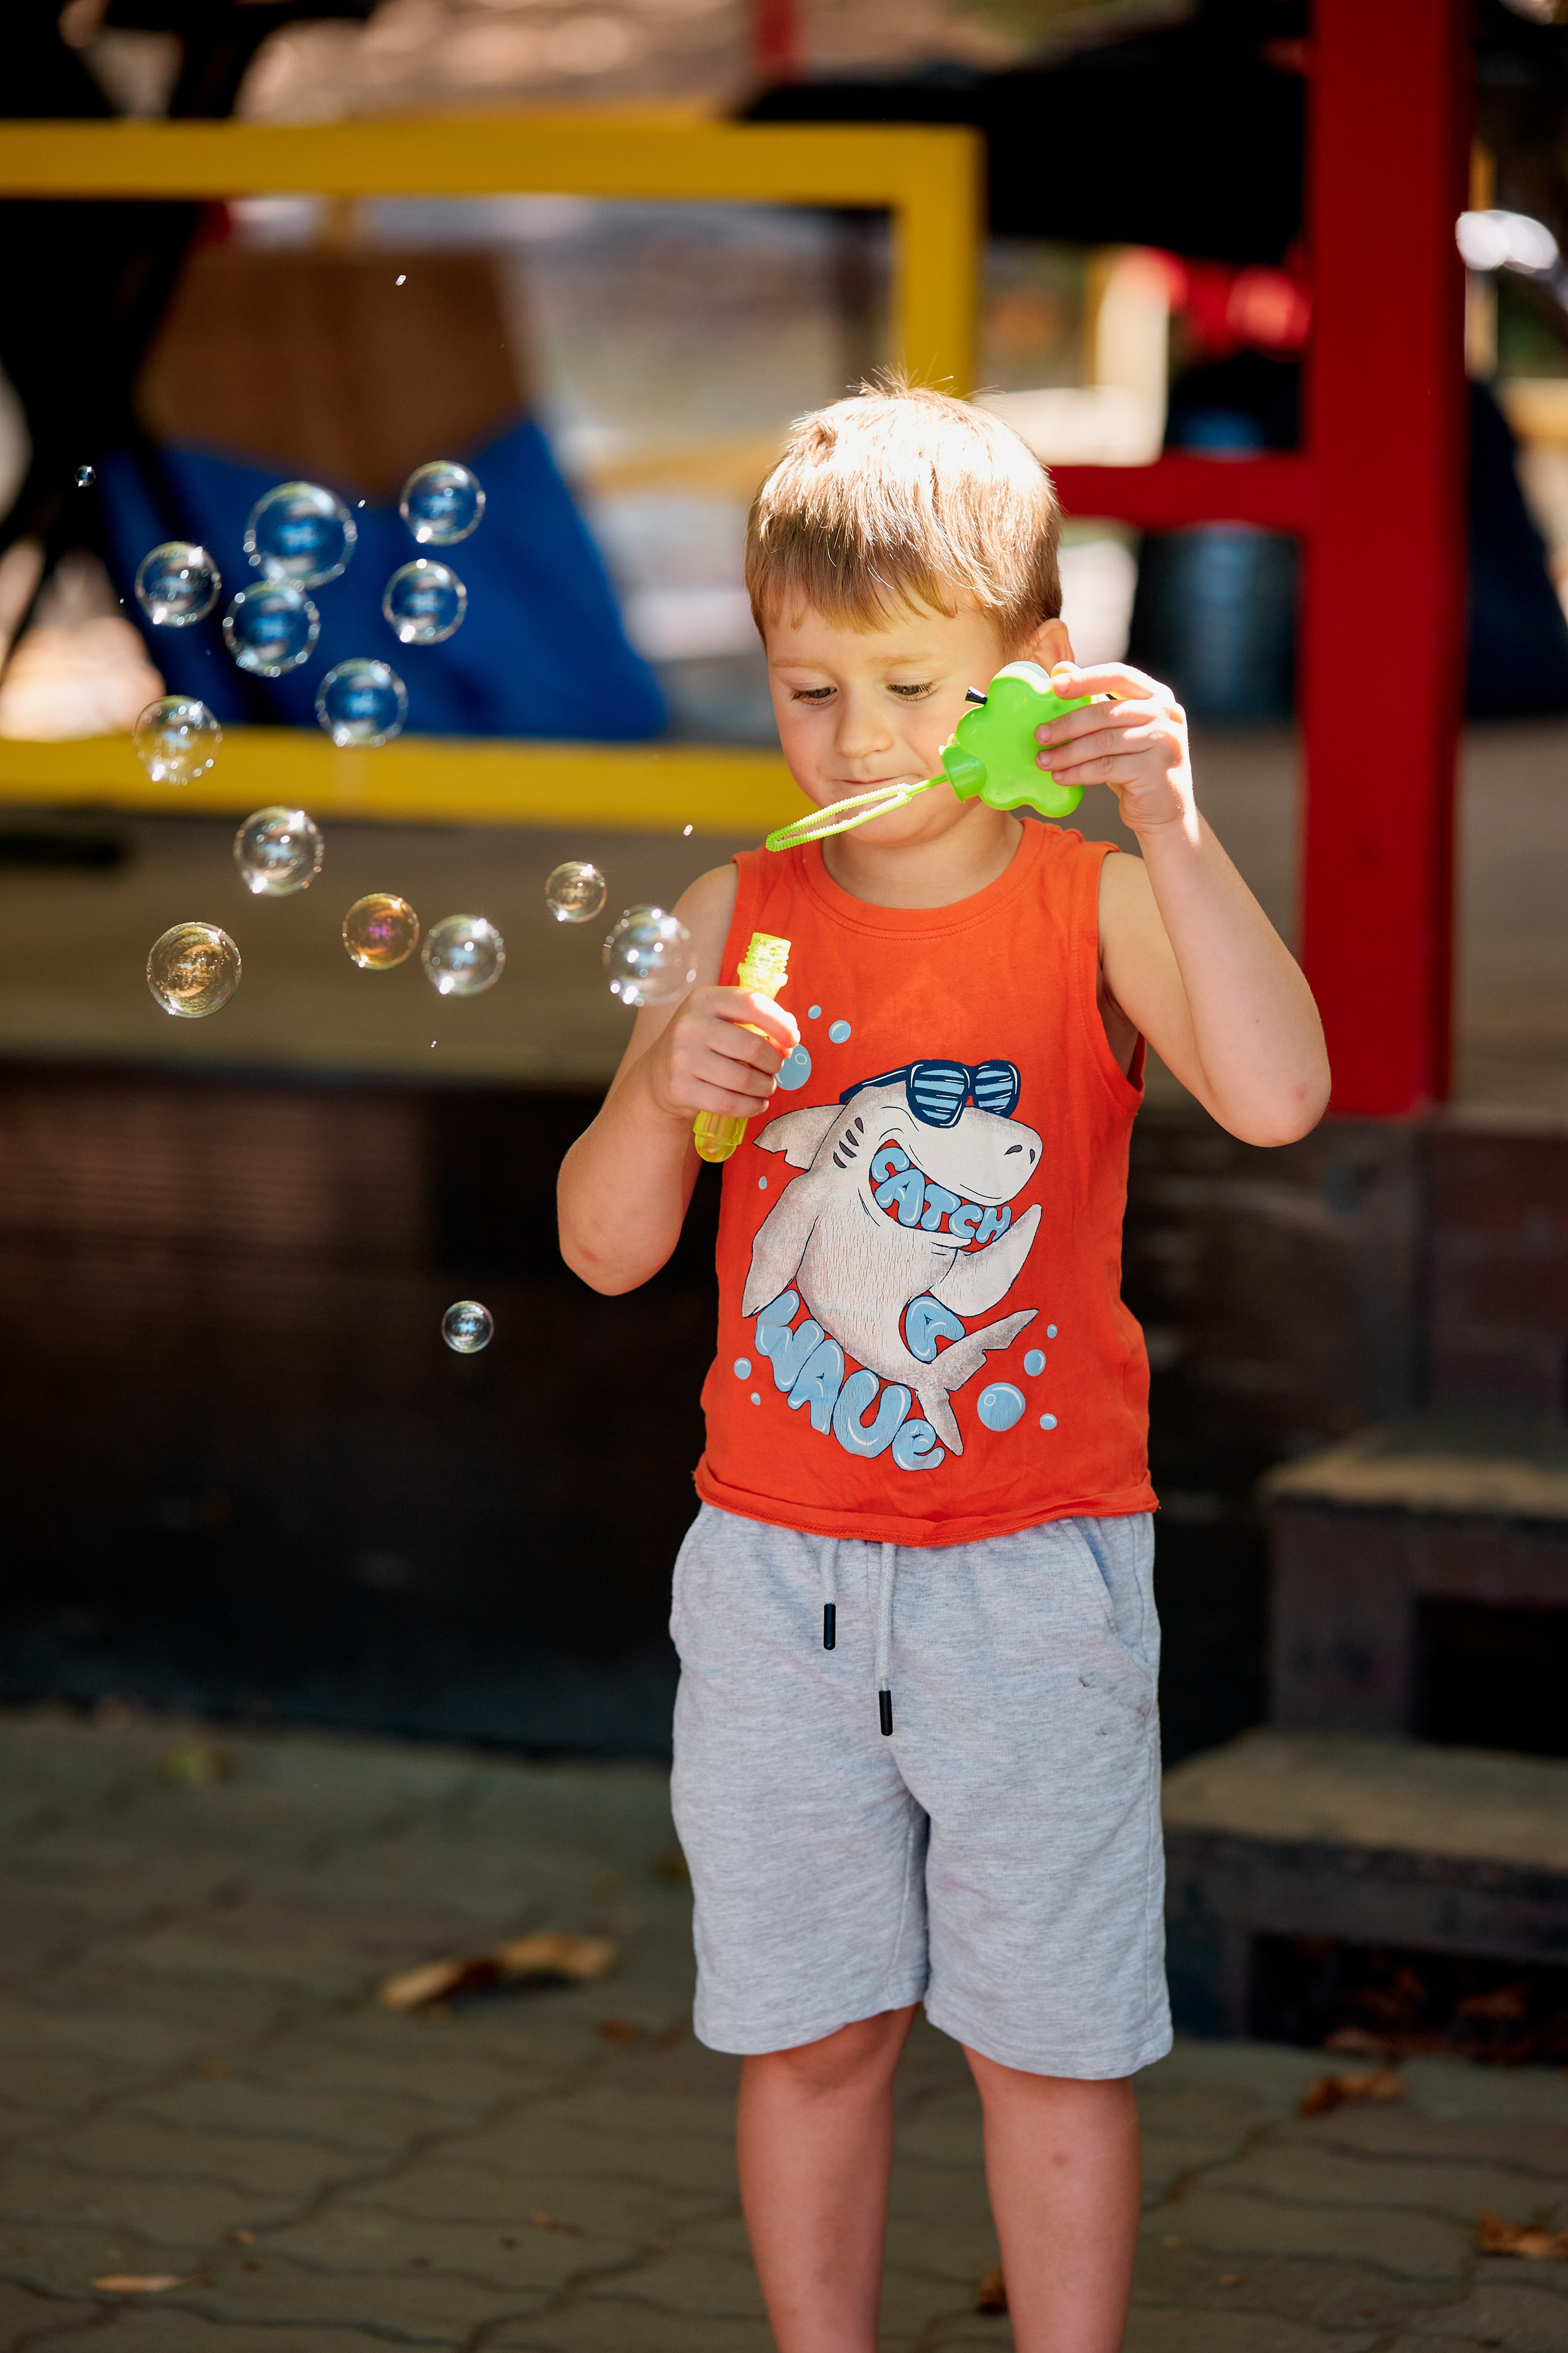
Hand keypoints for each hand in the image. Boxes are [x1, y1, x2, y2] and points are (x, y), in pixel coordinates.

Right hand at [640, 987, 800, 1124]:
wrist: (657, 1075)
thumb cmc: (701, 1043)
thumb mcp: (719, 1019)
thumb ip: (754, 1019)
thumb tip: (790, 1035)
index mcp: (704, 1000)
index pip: (752, 1004)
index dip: (780, 1023)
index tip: (792, 1040)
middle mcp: (690, 1025)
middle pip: (753, 1046)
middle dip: (774, 1062)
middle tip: (775, 1068)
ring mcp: (682, 1058)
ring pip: (744, 1079)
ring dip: (765, 1087)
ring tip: (766, 1086)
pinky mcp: (680, 1089)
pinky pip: (730, 1103)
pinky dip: (752, 1106)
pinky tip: (757, 1103)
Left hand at [1035, 661, 1194, 838]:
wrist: (1165, 810)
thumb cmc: (1136, 766)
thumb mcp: (1119, 731)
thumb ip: (1096, 701)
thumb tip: (1060, 670)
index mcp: (1158, 696)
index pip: (1118, 675)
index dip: (1085, 679)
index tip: (1054, 685)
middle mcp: (1167, 714)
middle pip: (1105, 713)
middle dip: (1067, 724)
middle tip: (1039, 735)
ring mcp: (1165, 741)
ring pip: (1103, 742)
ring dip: (1067, 752)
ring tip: (1043, 760)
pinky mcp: (1155, 769)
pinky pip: (1106, 767)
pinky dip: (1078, 772)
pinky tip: (1060, 777)